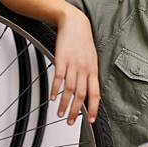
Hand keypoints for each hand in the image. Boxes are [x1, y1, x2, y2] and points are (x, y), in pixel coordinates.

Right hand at [50, 7, 99, 124]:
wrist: (76, 24)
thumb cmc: (83, 43)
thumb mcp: (92, 59)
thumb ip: (90, 75)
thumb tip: (90, 91)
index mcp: (93, 71)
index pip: (95, 94)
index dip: (93, 108)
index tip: (90, 120)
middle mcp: (85, 69)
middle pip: (81, 95)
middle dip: (76, 111)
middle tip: (70, 122)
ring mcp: (73, 65)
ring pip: (70, 90)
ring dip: (64, 104)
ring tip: (60, 114)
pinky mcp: (62, 60)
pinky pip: (59, 78)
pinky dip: (55, 89)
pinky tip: (52, 97)